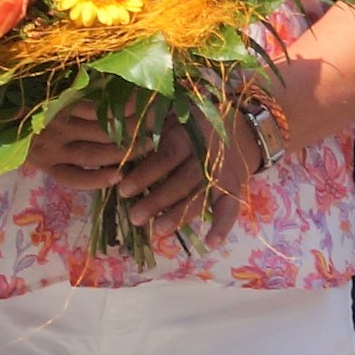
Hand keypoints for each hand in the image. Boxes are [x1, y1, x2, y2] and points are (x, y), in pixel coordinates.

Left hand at [25, 106, 256, 242]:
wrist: (245, 125)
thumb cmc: (196, 118)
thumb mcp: (173, 109)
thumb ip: (147, 116)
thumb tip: (108, 117)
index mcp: (188, 133)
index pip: (166, 155)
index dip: (145, 173)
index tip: (122, 189)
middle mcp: (206, 154)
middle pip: (181, 180)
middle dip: (157, 200)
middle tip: (133, 218)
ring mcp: (223, 173)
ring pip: (202, 197)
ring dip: (180, 215)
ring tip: (158, 231)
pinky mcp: (236, 187)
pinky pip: (231, 209)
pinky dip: (222, 226)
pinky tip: (208, 244)